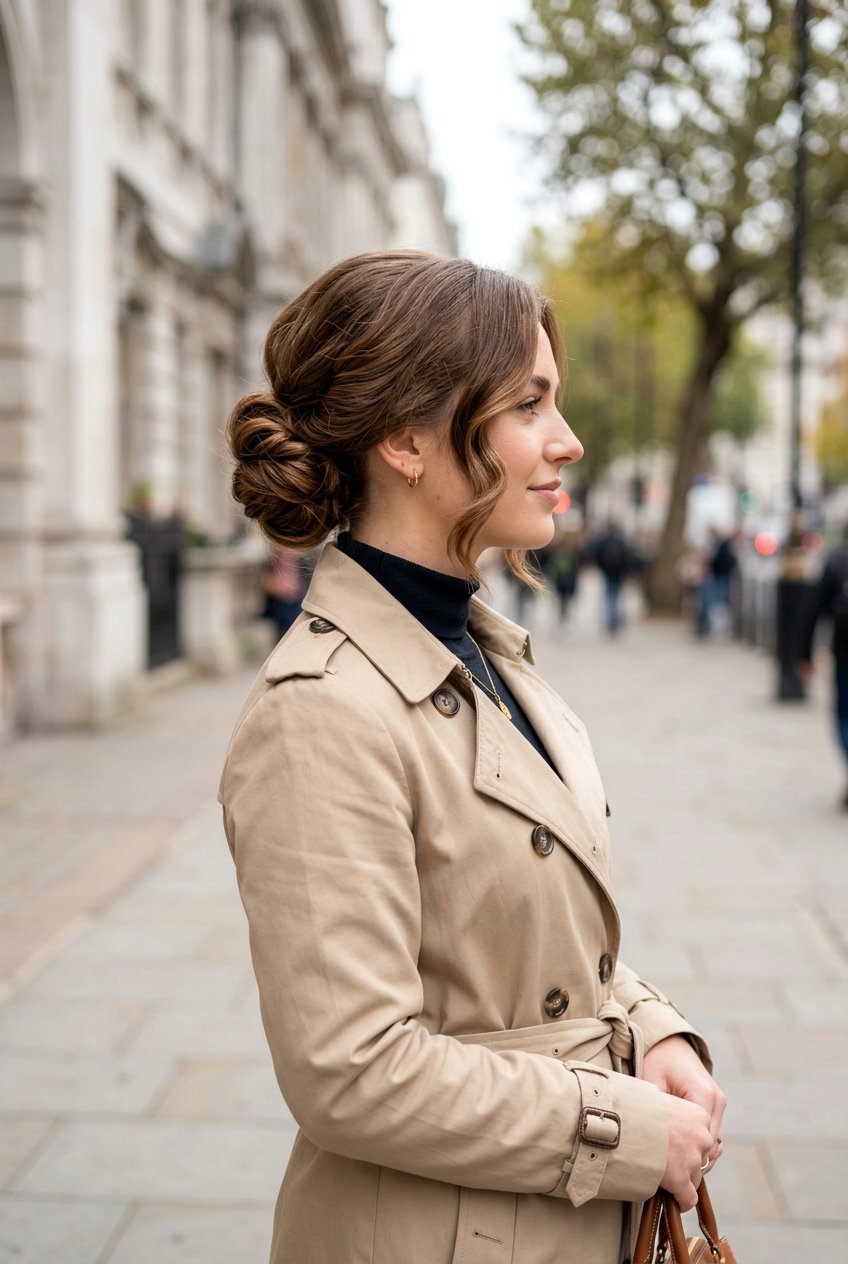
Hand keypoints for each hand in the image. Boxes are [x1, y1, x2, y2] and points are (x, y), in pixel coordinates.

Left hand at [642, 1036, 726, 1203]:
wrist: (669, 1041)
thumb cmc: (656, 1059)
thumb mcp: (651, 1082)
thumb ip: (658, 1112)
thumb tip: (651, 1143)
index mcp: (703, 1095)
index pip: (701, 1140)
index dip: (686, 1159)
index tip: (668, 1172)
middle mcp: (716, 1100)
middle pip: (710, 1146)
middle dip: (692, 1163)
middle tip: (670, 1177)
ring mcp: (718, 1103)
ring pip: (713, 1144)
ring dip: (697, 1156)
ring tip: (674, 1168)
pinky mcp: (715, 1105)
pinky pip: (711, 1134)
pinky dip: (699, 1145)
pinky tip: (680, 1153)